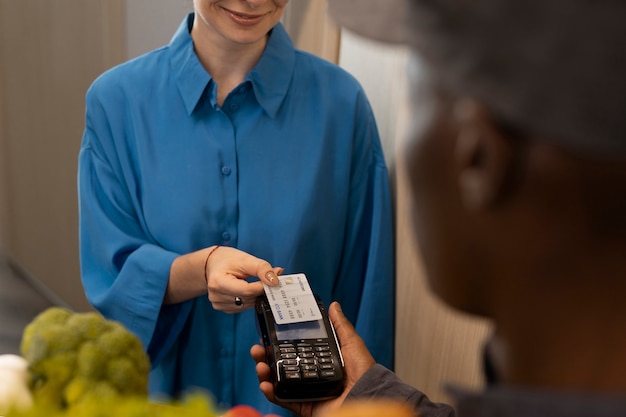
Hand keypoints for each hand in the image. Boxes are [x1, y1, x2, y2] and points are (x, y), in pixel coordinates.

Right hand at [205, 246, 281, 312]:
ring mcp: (218, 304)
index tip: (274, 281)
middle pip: (248, 298)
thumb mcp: (245, 259)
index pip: (247, 290)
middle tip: (269, 280)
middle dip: (261, 290)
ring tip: (257, 283)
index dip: (262, 286)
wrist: (213, 263)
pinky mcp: (223, 308)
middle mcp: (216, 296)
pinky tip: (248, 289)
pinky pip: (243, 307)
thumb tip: (275, 281)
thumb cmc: (227, 260)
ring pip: (247, 305)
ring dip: (256, 296)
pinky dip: (250, 299)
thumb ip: (261, 269)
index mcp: (218, 282)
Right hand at [250, 302, 375, 416]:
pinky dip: (272, 393)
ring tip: (259, 365)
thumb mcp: (351, 343)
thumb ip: (340, 326)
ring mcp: (305, 390)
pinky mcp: (304, 405)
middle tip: (257, 348)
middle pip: (282, 364)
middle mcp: (310, 375)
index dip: (279, 342)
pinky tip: (265, 383)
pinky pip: (284, 399)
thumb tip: (334, 305)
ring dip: (265, 373)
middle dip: (266, 357)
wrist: (366, 396)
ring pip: (279, 381)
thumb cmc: (363, 373)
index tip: (268, 334)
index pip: (294, 349)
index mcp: (319, 360)